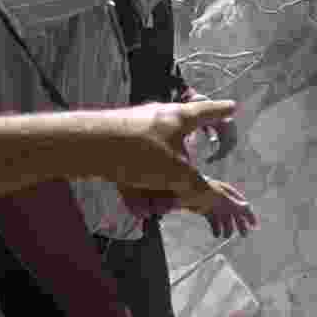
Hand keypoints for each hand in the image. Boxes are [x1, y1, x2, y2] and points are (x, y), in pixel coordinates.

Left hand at [100, 100, 235, 198]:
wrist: (83, 146)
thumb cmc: (138, 151)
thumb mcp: (175, 173)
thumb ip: (199, 189)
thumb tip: (220, 203)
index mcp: (180, 118)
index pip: (209, 111)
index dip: (223, 112)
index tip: (233, 108)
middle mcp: (159, 119)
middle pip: (181, 143)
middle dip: (182, 172)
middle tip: (185, 185)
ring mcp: (136, 130)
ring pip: (156, 162)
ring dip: (158, 189)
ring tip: (154, 209)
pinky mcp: (117, 143)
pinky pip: (134, 168)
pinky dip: (138, 188)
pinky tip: (136, 208)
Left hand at [179, 178, 257, 238]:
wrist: (185, 189)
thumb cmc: (205, 190)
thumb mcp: (221, 197)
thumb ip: (234, 203)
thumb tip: (248, 207)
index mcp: (231, 195)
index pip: (243, 206)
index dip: (249, 216)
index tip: (254, 226)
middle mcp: (224, 202)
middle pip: (235, 215)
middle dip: (240, 225)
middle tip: (244, 235)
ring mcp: (215, 207)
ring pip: (225, 220)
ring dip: (227, 228)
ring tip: (226, 236)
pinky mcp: (206, 212)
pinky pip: (214, 222)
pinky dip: (216, 229)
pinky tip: (217, 234)